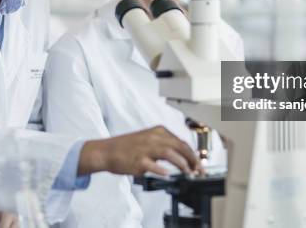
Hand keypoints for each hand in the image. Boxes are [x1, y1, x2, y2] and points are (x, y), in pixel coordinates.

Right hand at [78, 125, 200, 176]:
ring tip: (188, 173)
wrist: (106, 151)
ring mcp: (145, 148)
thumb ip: (165, 145)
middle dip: (192, 159)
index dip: (193, 154)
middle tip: (198, 170)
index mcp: (158, 131)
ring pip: (169, 153)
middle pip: (179, 146)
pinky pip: (152, 165)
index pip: (182, 142)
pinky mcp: (138, 160)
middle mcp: (153, 137)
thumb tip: (183, 157)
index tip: (199, 165)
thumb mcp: (148, 140)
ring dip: (182, 164)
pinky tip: (167, 174)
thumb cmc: (127, 147)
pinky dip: (161, 169)